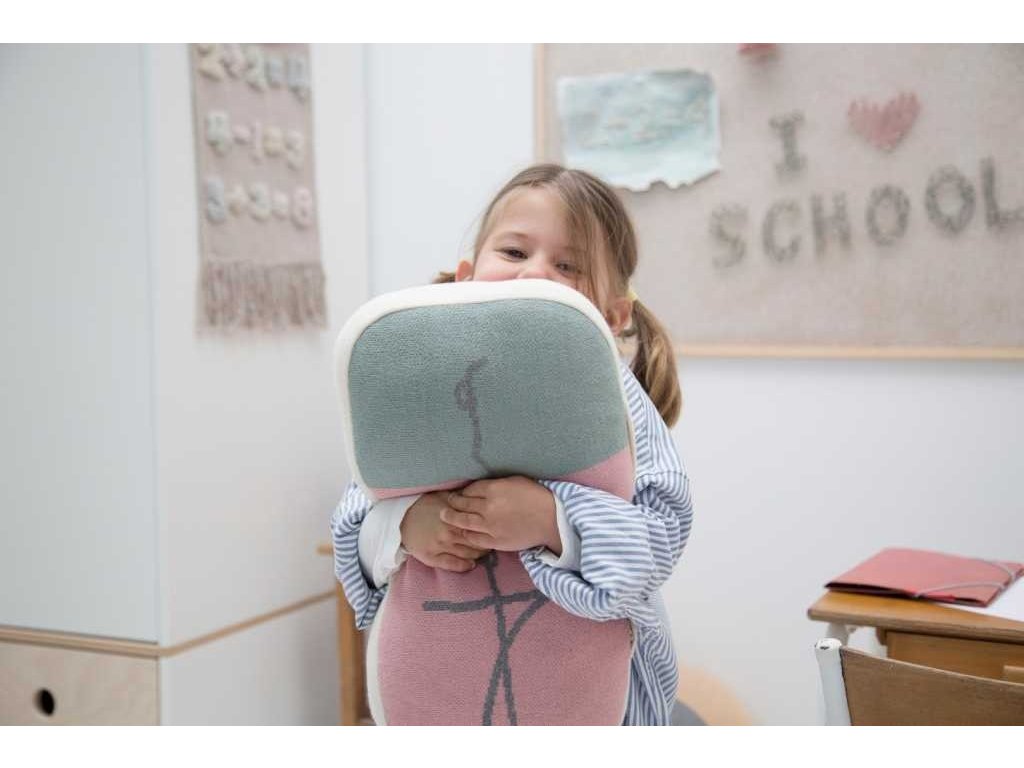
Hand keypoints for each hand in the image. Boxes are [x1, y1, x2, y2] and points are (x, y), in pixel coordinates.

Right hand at [400, 491, 490, 572]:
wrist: (401, 518)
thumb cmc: (425, 506)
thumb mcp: (444, 497)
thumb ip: (461, 500)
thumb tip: (480, 498)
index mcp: (453, 518)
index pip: (478, 527)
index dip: (488, 530)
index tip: (492, 529)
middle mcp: (448, 534)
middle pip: (476, 542)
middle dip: (485, 543)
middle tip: (490, 542)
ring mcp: (439, 547)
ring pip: (467, 555)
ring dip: (477, 555)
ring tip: (482, 552)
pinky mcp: (431, 558)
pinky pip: (452, 565)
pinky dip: (464, 566)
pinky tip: (470, 564)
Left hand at [441, 476, 560, 553]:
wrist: (552, 520)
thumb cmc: (537, 497)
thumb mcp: (516, 481)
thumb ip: (496, 484)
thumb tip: (480, 486)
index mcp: (494, 489)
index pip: (470, 489)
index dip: (462, 491)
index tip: (459, 492)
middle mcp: (489, 507)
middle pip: (462, 504)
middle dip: (452, 503)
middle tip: (447, 502)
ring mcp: (490, 526)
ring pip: (463, 522)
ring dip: (452, 518)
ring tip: (445, 516)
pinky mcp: (495, 541)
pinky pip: (473, 538)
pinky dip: (466, 534)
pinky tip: (462, 531)